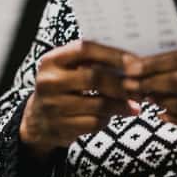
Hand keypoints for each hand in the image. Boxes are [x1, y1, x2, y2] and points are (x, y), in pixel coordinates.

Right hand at [20, 40, 140, 159]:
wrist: (36, 119)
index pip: (85, 49)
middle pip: (94, 78)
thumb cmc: (60, 88)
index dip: (113, 54)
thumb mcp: (66, 69)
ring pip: (97, 104)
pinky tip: (112, 116)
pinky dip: (107, 119)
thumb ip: (90, 62)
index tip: (135, 62)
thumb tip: (130, 64)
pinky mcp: (59, 127)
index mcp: (51, 60)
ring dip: (120, 105)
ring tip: (135, 105)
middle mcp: (49, 81)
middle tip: (140, 88)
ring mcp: (52, 106)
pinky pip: (93, 123)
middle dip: (121, 84)